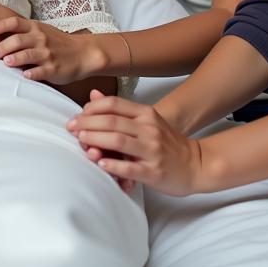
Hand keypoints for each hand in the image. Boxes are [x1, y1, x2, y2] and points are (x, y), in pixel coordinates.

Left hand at [0, 16, 100, 84]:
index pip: (16, 23)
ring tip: (6, 62)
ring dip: (16, 58)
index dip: (2, 25)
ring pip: (28, 54)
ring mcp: (47, 54)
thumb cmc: (57, 42)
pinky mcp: (53, 68)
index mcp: (35, 28)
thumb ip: (23, 32)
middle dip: (4, 46)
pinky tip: (25, 76)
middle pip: (18, 40)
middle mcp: (40, 39)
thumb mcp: (42, 31)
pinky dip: (32, 73)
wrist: (83, 53)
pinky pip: (41, 71)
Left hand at [67, 90, 204, 195]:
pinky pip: (130, 168)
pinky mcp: (154, 172)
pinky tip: (100, 163)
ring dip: (94, 140)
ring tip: (80, 141)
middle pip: (111, 122)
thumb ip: (119, 109)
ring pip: (117, 141)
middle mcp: (149, 129)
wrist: (197, 164)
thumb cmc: (166, 142)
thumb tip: (92, 95)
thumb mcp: (146, 120)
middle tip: (70, 129)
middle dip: (86, 124)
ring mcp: (152, 151)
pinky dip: (112, 165)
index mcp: (146, 114)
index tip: (77, 116)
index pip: (113, 104)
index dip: (90, 108)